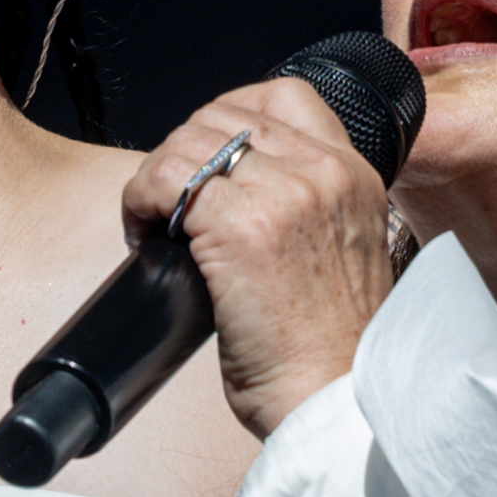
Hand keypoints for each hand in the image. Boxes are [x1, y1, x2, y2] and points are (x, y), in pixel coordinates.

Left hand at [121, 78, 396, 440]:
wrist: (336, 401)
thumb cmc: (331, 353)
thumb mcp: (344, 258)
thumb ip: (312, 215)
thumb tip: (237, 202)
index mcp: (356, 177)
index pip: (286, 95)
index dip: (230, 114)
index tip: (206, 159)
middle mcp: (327, 173)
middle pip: (225, 113)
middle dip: (183, 151)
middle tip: (168, 203)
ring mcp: (285, 194)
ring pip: (189, 141)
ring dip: (156, 178)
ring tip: (152, 223)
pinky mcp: (240, 225)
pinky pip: (165, 179)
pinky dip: (140, 201)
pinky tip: (143, 236)